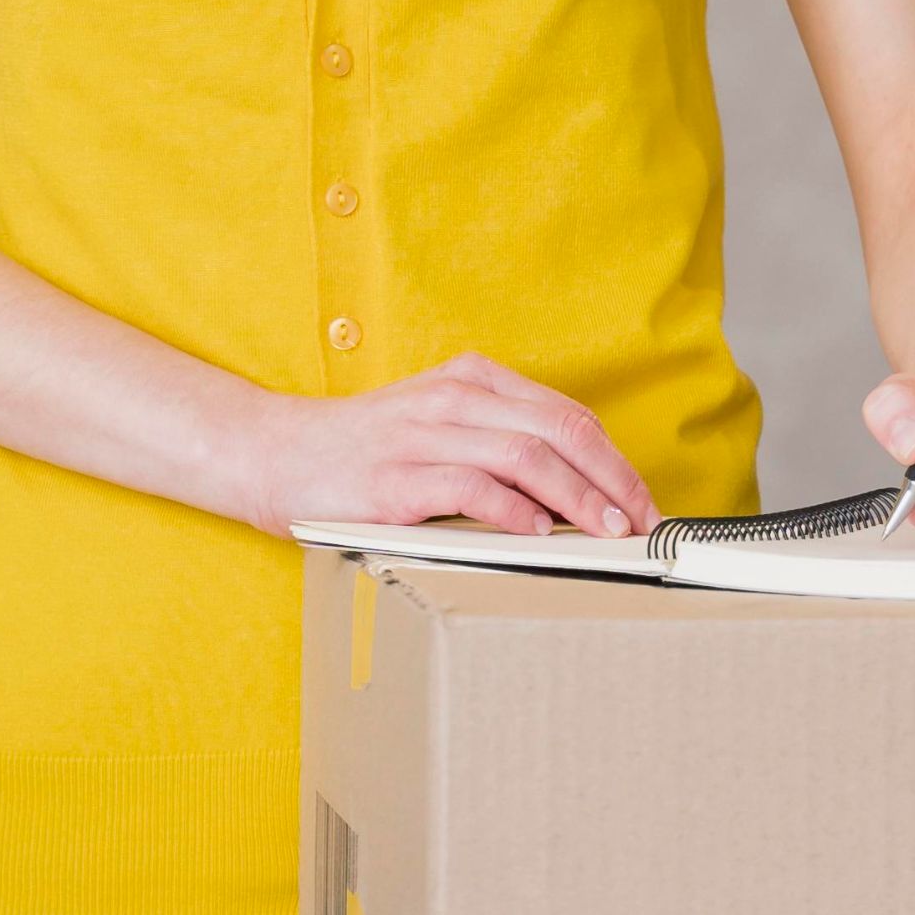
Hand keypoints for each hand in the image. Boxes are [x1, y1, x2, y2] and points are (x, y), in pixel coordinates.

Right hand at [233, 353, 658, 540]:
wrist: (273, 455)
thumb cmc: (362, 453)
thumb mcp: (437, 428)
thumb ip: (496, 445)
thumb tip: (575, 493)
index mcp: (470, 381)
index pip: (565, 415)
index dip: (614, 460)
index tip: (642, 501)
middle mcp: (452, 399)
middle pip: (559, 431)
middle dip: (612, 479)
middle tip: (641, 522)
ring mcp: (422, 436)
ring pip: (525, 455)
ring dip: (578, 496)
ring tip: (607, 531)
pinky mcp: (394, 479)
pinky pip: (470, 487)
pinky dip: (513, 509)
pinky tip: (539, 533)